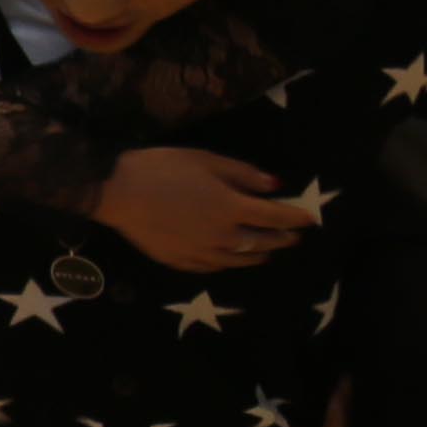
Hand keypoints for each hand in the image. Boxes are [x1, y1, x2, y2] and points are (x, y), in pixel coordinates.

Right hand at [91, 143, 318, 273]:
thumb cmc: (161, 168)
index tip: (310, 218)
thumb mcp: (206, 160)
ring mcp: (203, 253)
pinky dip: (229, 262)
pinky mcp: (182, 262)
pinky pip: (214, 266)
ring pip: (241, 259)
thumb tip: (274, 186)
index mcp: (233, 207)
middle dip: (283, 238)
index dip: (297, 217)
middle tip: (293, 236)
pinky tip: (230, 258)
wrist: (116, 192)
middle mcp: (224, 236)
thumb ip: (243, 174)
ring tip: (267, 251)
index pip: (277, 216)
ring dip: (259, 254)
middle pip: (263, 241)